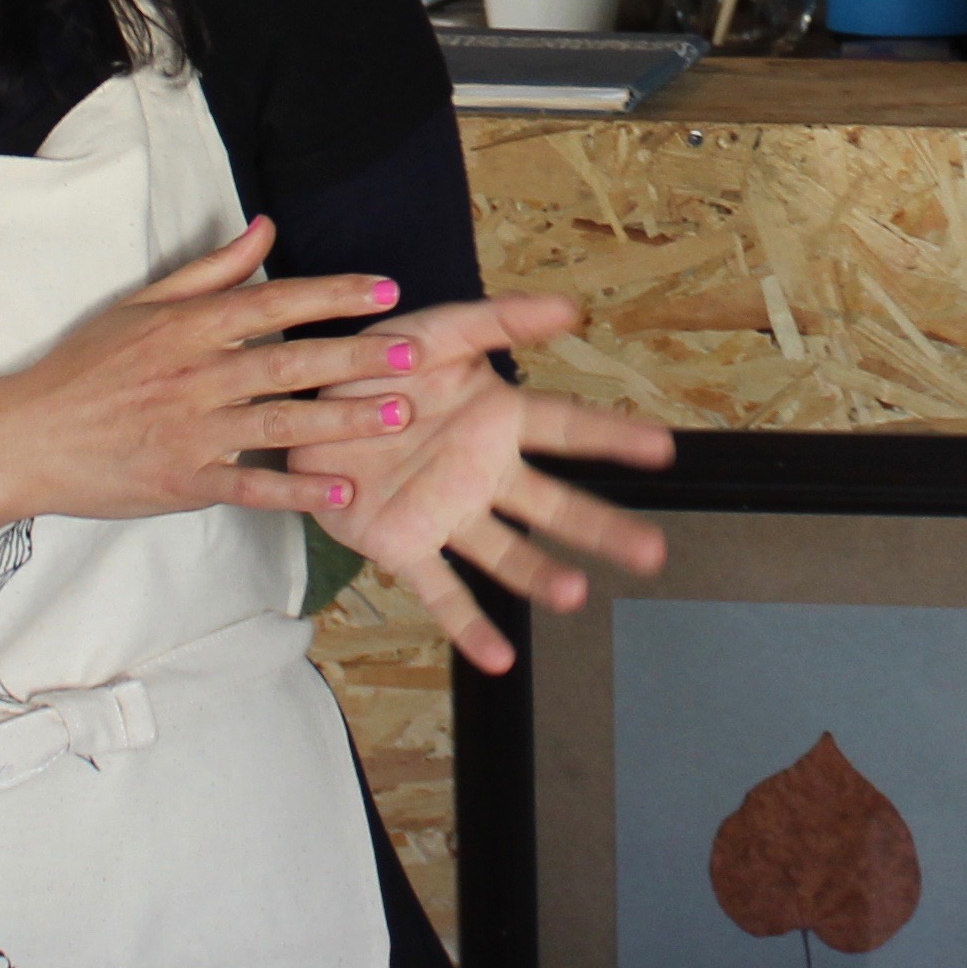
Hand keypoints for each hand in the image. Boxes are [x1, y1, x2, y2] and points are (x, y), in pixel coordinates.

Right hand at [0, 218, 426, 525]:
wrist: (26, 437)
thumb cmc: (85, 367)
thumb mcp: (142, 303)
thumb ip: (212, 269)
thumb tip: (266, 227)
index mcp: (188, 326)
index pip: (274, 301)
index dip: (333, 294)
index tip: (387, 290)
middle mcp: (196, 375)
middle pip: (287, 360)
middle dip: (353, 356)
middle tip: (412, 353)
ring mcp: (190, 431)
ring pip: (278, 422)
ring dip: (341, 419)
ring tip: (396, 413)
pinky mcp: (183, 481)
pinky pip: (250, 486)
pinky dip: (296, 490)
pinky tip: (341, 491)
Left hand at [287, 295, 673, 674]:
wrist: (304, 407)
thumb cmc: (379, 366)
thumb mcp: (436, 331)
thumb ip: (498, 320)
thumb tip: (568, 308)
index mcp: (498, 419)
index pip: (569, 428)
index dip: (616, 435)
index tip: (662, 447)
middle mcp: (483, 473)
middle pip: (552, 504)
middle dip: (602, 528)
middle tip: (651, 553)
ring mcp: (447, 514)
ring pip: (506, 552)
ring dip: (542, 576)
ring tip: (575, 595)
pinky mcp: (404, 546)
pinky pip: (441, 590)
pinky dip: (468, 627)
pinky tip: (498, 659)